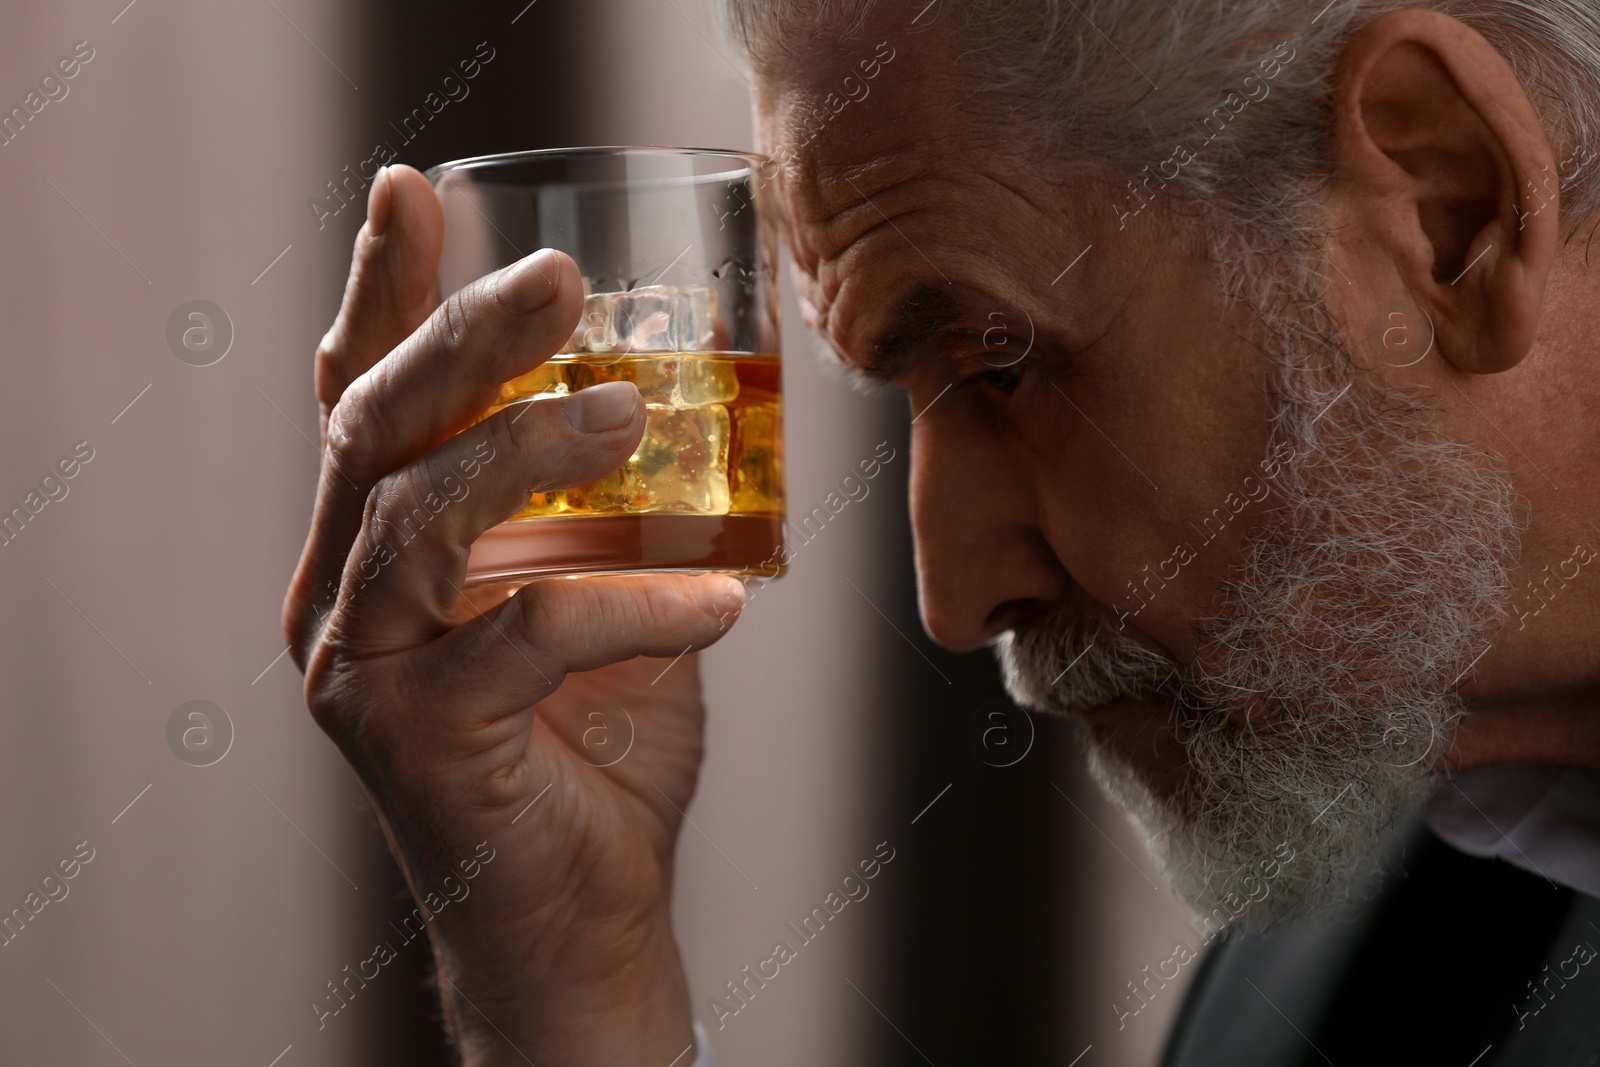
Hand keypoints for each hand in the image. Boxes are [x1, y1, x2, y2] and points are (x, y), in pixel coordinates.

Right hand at [282, 164, 742, 1064]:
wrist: (582, 915)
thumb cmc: (595, 748)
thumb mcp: (608, 601)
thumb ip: (614, 514)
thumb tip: (702, 404)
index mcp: (377, 548)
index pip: (363, 398)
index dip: (381, 290)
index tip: (412, 187)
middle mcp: (342, 597)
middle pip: (376, 432)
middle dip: (463, 336)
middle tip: (557, 275)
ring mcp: (361, 672)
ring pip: (417, 519)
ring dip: (525, 447)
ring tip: (630, 406)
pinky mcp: (417, 741)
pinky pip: (528, 638)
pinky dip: (632, 604)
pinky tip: (720, 599)